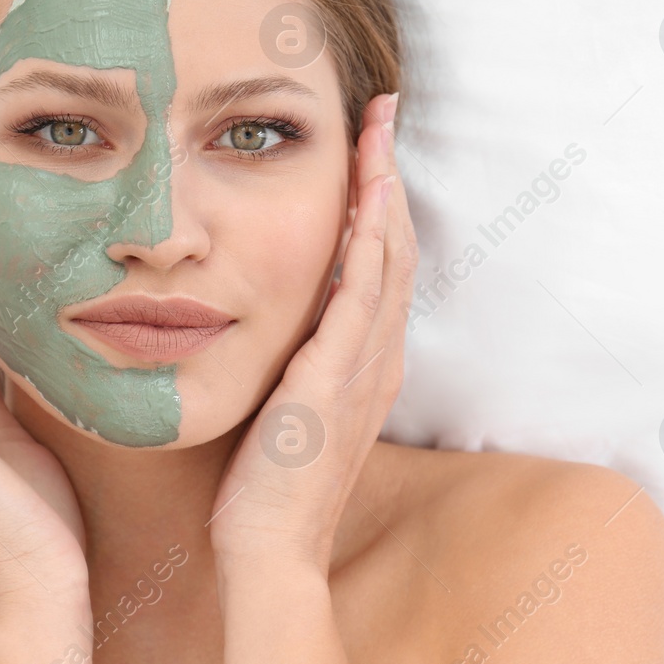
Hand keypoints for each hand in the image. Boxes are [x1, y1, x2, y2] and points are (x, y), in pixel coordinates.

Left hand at [207, 92, 417, 569]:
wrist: (268, 551)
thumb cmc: (266, 486)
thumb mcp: (286, 408)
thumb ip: (293, 362)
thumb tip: (273, 320)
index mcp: (365, 364)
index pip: (381, 265)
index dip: (380, 201)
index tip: (368, 145)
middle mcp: (377, 360)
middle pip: (396, 248)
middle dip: (389, 175)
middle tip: (382, 112)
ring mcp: (362, 371)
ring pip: (386, 262)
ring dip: (384, 191)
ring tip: (377, 132)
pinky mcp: (334, 382)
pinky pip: (360, 299)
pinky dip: (369, 244)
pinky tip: (365, 200)